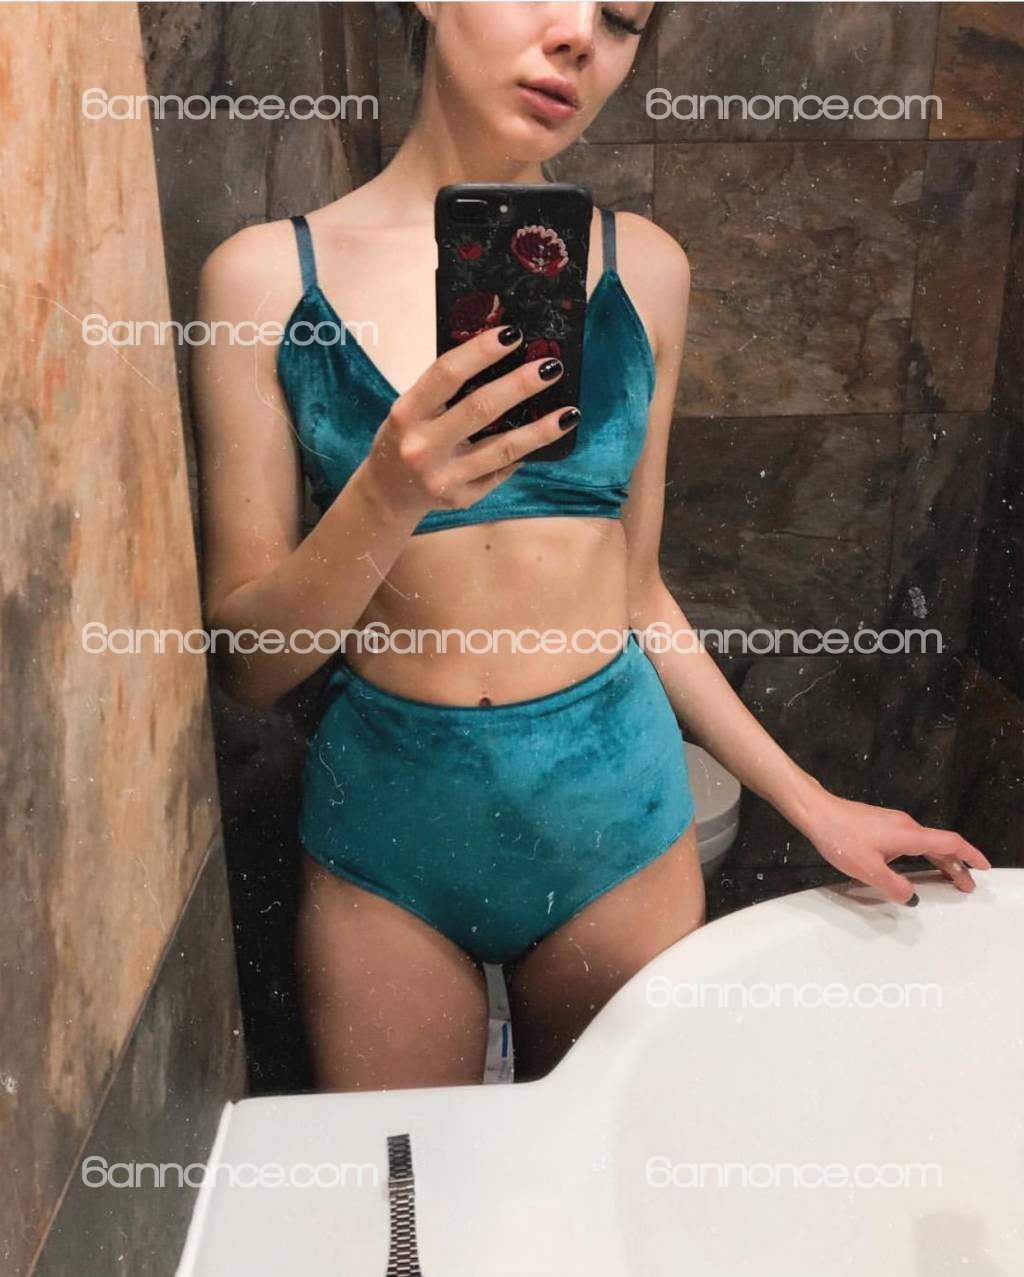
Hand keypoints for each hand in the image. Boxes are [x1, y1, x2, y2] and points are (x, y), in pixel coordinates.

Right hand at [365, 323, 578, 518]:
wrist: (388, 492)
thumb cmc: (407, 436)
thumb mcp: (412, 408)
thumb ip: (445, 388)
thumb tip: (503, 356)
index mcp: (407, 413)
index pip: (447, 374)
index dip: (481, 352)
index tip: (514, 334)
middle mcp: (423, 446)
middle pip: (481, 409)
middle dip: (521, 386)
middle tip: (552, 367)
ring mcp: (444, 476)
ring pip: (502, 449)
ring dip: (541, 430)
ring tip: (569, 413)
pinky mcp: (462, 498)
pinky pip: (500, 471)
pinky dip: (524, 453)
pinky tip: (545, 440)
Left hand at [801, 791, 991, 904]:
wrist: (817, 812)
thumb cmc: (841, 838)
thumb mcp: (867, 869)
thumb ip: (893, 886)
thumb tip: (911, 897)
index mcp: (909, 835)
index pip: (950, 843)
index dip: (970, 856)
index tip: (983, 867)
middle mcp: (906, 825)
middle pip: (940, 845)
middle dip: (957, 866)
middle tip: (967, 886)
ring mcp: (893, 823)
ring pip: (925, 843)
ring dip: (939, 861)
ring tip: (947, 879)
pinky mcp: (881, 824)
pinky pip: (911, 841)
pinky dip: (923, 855)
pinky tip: (915, 866)